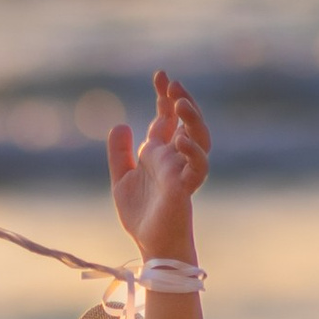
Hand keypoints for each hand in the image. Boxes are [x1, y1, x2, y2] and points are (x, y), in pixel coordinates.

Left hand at [106, 70, 208, 260]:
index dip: (165, 96)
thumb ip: (120, 153)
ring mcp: (182, 171)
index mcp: (159, 153)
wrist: (150, 244)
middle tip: (173, 84)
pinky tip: (180, 139)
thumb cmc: (141, 214)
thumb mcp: (122, 179)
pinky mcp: (184, 188)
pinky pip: (197, 167)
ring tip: (179, 102)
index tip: (161, 74)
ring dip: (192, 119)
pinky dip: (192, 151)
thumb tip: (120, 124)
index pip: (166, 118)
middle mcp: (174, 158)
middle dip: (182, 101)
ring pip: (199, 139)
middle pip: (186, 122)